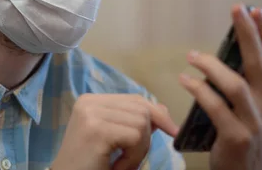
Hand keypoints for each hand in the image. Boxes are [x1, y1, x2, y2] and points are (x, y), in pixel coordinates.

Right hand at [51, 94, 178, 169]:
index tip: (172, 130)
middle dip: (145, 138)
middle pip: (142, 110)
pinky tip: (117, 167)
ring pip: (141, 123)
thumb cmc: (90, 165)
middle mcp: (89, 102)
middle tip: (128, 160)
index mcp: (91, 101)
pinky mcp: (96, 130)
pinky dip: (133, 157)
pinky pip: (135, 137)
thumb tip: (162, 108)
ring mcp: (91, 114)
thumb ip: (133, 122)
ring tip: (120, 164)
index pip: (135, 99)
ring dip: (138, 151)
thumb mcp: (114, 139)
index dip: (156, 115)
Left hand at [179, 5, 261, 169]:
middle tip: (236, 9)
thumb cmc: (251, 137)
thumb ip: (256, 83)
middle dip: (247, 33)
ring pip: (234, 84)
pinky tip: (185, 79)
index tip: (254, 10)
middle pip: (258, 63)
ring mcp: (256, 123)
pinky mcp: (236, 137)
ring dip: (210, 65)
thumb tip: (242, 47)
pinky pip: (214, 106)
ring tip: (191, 56)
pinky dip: (198, 89)